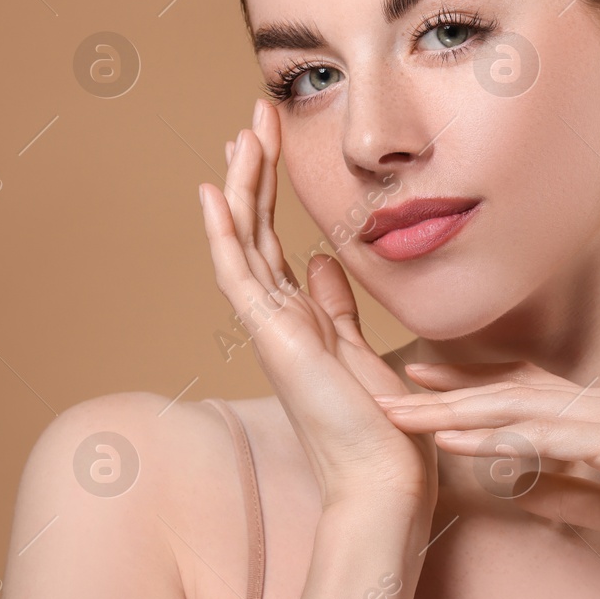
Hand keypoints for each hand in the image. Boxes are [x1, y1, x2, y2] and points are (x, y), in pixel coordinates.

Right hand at [198, 99, 436, 512]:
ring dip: (242, 186)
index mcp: (300, 321)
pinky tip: (215, 190)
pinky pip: (238, 275)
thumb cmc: (383, 429)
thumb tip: (326, 261)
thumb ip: (338, 308)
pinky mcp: (273, 338)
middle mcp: (277, 321)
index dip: (269, 192)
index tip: (270, 142)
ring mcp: (269, 329)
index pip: (274, 243)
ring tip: (241, 132)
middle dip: (254, 173)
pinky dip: (225, 232)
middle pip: (254, 233)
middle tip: (253, 118)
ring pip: (243, 243)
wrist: (385, 480)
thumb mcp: (362, 349)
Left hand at [374, 360, 599, 573]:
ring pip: (520, 404)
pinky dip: (494, 433)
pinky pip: (547, 436)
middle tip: (385, 380)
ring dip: (452, 406)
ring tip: (396, 408)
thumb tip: (516, 490)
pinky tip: (452, 437)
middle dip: (448, 386)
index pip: (530, 393)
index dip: (474, 388)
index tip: (423, 387)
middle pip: (513, 387)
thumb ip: (569, 491)